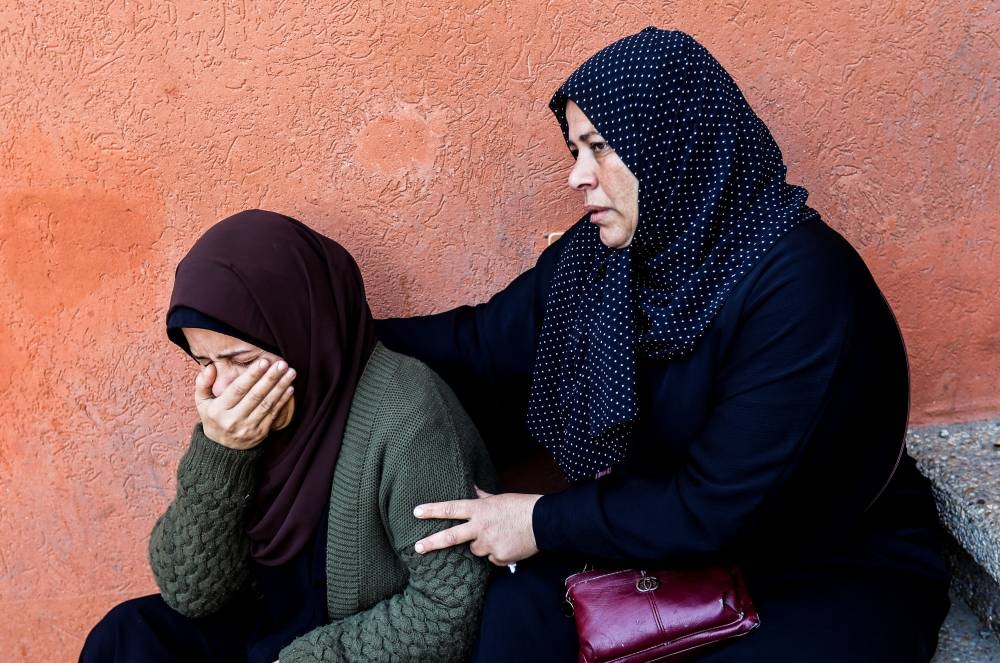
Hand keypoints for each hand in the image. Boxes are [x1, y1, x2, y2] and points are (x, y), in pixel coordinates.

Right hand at [195, 359, 295, 449]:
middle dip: (270, 378)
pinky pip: (273, 414)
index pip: (238, 390)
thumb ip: (203, 384)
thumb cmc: (213, 418)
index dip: (252, 375)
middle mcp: (233, 420)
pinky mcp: (260, 433)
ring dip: (280, 387)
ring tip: (291, 372)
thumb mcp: (202, 402)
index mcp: (218, 410)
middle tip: (282, 364)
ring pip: (267, 404)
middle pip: (255, 396)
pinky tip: (290, 388)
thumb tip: (210, 367)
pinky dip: (283, 400)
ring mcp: (248, 428)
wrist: (222, 449)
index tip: (264, 362)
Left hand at [413, 487, 540, 566]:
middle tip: (417, 547)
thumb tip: (470, 486)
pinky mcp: (499, 557)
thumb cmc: (520, 506)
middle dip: (432, 542)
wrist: (543, 522)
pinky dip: (498, 554)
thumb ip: (481, 496)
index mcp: (480, 510)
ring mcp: (489, 543)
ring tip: (500, 536)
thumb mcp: (498, 498)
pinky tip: (509, 544)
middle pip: (451, 536)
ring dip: (483, 545)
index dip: (433, 510)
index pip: (451, 508)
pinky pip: (492, 559)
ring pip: (476, 550)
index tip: (417, 511)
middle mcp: (481, 527)